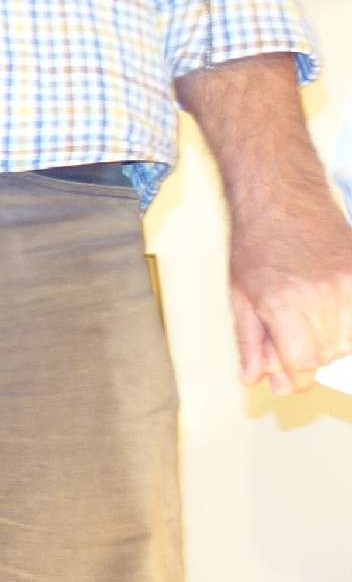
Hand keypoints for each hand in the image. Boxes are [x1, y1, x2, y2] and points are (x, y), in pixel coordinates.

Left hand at [230, 191, 351, 392]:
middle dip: (309, 355)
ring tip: (311, 317)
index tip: (289, 376)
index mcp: (285, 304)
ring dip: (333, 340)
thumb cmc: (256, 246)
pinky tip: (333, 311)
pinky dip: (349, 322)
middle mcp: (323, 295)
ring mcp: (350, 283)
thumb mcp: (240, 297)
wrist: (282, 200)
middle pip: (329, 354)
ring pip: (350, 339)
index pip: (303, 364)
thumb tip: (256, 380)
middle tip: (292, 335)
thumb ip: (251, 343)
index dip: (295, 376)